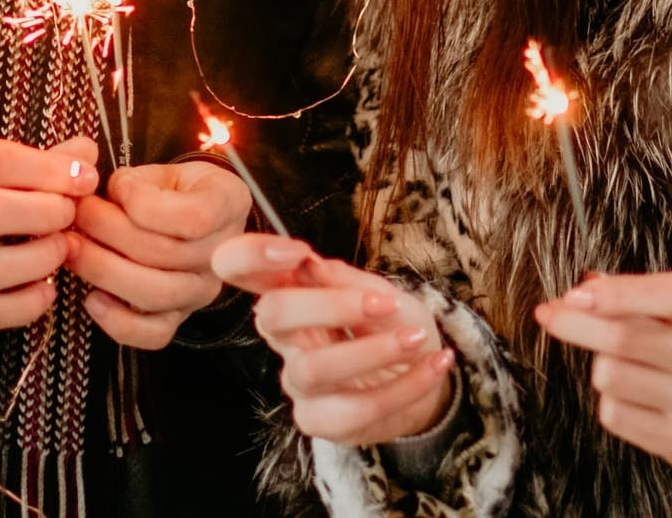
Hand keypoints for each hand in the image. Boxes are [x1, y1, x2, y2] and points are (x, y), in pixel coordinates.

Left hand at [64, 160, 250, 349]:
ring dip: (102, 270)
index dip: (145, 204)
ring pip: (153, 294)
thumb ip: (136, 182)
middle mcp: (222, 255)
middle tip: (77, 213)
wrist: (190, 212)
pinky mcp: (179, 316)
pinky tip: (92, 297)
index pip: (194, 218)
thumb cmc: (174, 190)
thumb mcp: (163, 171)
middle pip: (164, 256)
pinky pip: (152, 334)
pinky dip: (117, 320)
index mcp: (226, 205)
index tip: (117, 187)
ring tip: (74, 248)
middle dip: (107, 231)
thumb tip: (98, 201)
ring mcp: (201, 290)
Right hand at [213, 234, 454, 446]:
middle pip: (271, 314)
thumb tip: (307, 263)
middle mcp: (284, 335)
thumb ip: (344, 280)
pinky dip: (405, 386)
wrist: (422, 370)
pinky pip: (354, 409)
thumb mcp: (381, 290)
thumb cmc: (393, 322)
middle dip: (329, 305)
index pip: (238, 267)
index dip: (251, 255)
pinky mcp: (319, 420)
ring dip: (372, 352)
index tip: (297, 252)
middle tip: (384, 302)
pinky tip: (434, 365)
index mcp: (288, 290)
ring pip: (311, 369)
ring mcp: (297, 380)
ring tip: (415, 339)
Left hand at [535, 272, 671, 467]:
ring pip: (613, 377)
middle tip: (551, 314)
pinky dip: (610, 399)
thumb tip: (579, 293)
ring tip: (621, 362)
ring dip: (601, 364)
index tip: (574, 294)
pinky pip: (616, 416)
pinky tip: (631, 393)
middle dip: (578, 323)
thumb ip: (638, 293)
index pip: (670, 296)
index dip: (617, 294)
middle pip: (628, 339)